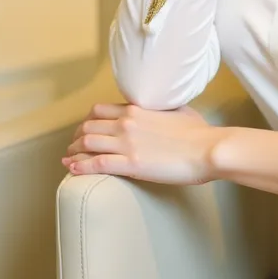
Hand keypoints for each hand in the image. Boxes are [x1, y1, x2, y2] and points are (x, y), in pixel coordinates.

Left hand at [63, 103, 222, 184]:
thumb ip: (163, 109)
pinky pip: (97, 163)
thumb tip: (163, 110)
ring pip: (87, 143)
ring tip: (69, 158)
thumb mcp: (180, 111)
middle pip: (89, 126)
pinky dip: (80, 166)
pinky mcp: (130, 164)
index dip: (88, 121)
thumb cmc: (200, 132)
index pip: (100, 111)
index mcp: (138, 109)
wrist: (208, 149)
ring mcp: (127, 143)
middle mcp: (127, 123)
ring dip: (74, 151)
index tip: (85, 129)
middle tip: (74, 146)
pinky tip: (72, 169)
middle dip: (77, 137)